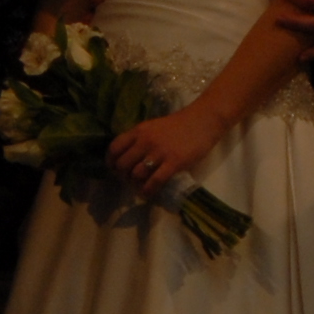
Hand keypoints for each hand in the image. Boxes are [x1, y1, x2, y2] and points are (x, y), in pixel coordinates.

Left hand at [108, 106, 226, 191]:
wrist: (203, 121)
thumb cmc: (179, 125)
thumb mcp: (154, 127)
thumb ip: (141, 139)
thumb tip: (129, 157)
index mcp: (139, 131)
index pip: (114, 148)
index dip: (111, 161)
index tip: (114, 169)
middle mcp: (145, 141)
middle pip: (123, 164)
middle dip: (123, 176)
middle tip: (129, 181)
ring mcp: (159, 152)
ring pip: (136, 174)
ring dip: (135, 184)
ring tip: (140, 187)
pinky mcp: (173, 163)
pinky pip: (154, 181)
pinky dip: (148, 190)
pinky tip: (148, 193)